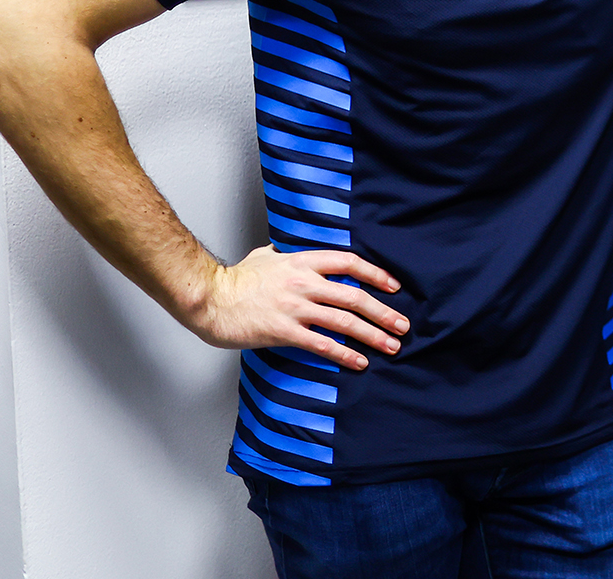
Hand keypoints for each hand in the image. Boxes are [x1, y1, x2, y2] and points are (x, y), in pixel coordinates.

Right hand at [186, 247, 407, 369]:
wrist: (210, 299)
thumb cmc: (236, 279)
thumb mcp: (266, 256)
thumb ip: (286, 255)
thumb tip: (290, 251)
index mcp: (302, 261)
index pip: (349, 263)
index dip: (376, 274)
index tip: (394, 287)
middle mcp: (303, 282)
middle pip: (354, 295)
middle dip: (383, 312)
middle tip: (402, 324)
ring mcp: (295, 307)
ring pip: (344, 321)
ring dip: (372, 335)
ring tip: (391, 345)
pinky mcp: (284, 331)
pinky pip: (322, 344)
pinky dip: (345, 354)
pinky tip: (359, 361)